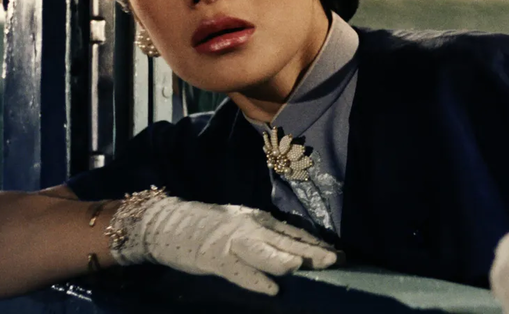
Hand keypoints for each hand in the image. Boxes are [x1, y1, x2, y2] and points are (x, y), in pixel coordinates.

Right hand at [112, 196, 337, 295]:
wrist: (167, 222)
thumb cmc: (207, 228)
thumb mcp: (242, 227)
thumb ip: (266, 239)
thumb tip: (295, 253)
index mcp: (258, 220)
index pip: (293, 233)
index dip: (316, 244)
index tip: (340, 254)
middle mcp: (250, 226)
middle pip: (285, 240)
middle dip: (311, 251)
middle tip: (336, 260)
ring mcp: (232, 241)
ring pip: (262, 251)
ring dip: (282, 259)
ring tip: (300, 266)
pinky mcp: (214, 257)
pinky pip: (238, 271)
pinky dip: (255, 280)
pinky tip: (270, 289)